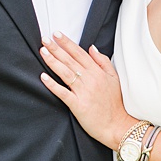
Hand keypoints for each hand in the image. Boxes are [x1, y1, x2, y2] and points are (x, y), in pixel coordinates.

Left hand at [39, 32, 134, 148]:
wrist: (118, 126)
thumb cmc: (115, 103)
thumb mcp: (114, 78)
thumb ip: (103, 62)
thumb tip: (92, 47)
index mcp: (98, 72)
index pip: (80, 53)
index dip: (67, 43)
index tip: (56, 34)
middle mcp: (90, 80)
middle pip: (70, 61)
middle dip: (56, 48)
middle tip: (44, 39)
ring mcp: (83, 92)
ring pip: (65, 73)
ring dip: (53, 61)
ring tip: (42, 52)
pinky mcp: (78, 105)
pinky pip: (63, 93)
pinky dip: (53, 85)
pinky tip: (43, 77)